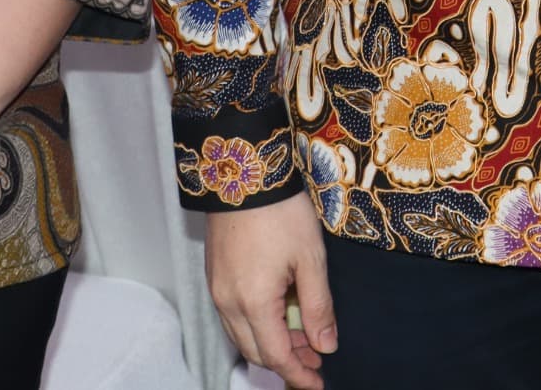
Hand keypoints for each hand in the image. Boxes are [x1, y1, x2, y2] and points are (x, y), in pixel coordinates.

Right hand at [205, 192, 335, 389]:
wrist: (243, 171)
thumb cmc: (280, 212)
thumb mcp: (311, 259)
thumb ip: (318, 306)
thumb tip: (326, 345)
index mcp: (253, 303)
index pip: (276, 356)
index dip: (298, 374)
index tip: (318, 383)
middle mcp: (228, 303)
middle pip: (256, 351)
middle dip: (287, 361)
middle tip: (317, 358)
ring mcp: (217, 289)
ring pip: (242, 334)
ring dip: (272, 342)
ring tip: (303, 336)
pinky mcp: (215, 275)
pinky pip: (234, 315)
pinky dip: (257, 324)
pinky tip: (280, 312)